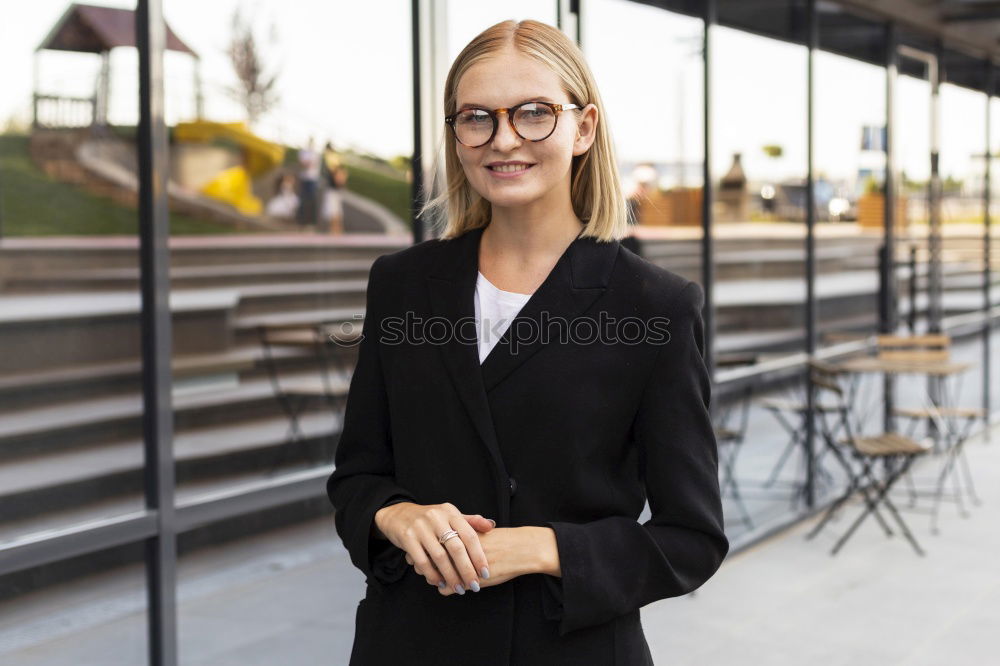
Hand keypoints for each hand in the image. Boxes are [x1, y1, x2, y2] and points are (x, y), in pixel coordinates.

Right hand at [374, 502, 495, 594]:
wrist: (398, 514)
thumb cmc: (430, 518)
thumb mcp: (449, 515)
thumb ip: (470, 521)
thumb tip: (491, 525)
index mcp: (450, 512)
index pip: (469, 535)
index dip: (478, 556)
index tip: (485, 573)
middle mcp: (436, 517)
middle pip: (456, 548)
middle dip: (467, 570)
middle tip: (474, 586)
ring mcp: (421, 527)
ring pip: (439, 557)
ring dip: (451, 576)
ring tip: (459, 588)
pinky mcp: (407, 538)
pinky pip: (422, 561)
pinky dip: (432, 575)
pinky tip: (440, 583)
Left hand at [410, 526, 556, 596]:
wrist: (521, 549)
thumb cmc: (502, 541)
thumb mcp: (480, 533)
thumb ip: (462, 535)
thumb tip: (447, 536)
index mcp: (458, 533)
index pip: (431, 540)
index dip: (423, 546)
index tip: (420, 548)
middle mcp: (457, 548)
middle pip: (429, 556)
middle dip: (422, 561)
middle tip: (416, 564)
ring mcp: (461, 565)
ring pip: (435, 574)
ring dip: (433, 576)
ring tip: (434, 576)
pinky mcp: (468, 580)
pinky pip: (446, 588)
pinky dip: (445, 589)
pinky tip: (448, 587)